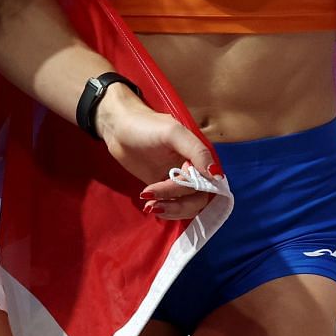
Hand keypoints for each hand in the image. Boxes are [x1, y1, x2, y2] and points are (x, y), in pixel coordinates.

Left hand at [94, 87, 217, 222]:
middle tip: (154, 198)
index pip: (208, 182)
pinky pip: (174, 206)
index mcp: (200, 155)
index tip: (174, 185)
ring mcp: (178, 180)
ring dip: (171, 209)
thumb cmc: (146, 125)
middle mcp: (193, 170)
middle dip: (178, 202)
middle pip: (198, 198)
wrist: (119, 129)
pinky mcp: (164, 189)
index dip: (195, 189)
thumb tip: (217, 176)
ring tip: (150, 204)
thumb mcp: (174, 133)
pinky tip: (150, 206)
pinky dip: (165, 210)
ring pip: (188, 206)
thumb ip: (197, 151)